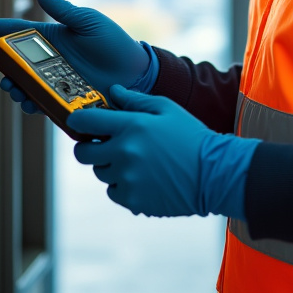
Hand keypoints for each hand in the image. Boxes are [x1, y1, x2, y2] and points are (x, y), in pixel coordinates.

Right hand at [0, 0, 153, 112]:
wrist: (136, 74)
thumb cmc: (115, 44)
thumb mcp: (89, 22)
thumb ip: (64, 10)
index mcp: (54, 38)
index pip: (21, 32)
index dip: (1, 30)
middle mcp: (50, 61)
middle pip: (17, 62)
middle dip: (1, 62)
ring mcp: (55, 81)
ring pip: (25, 84)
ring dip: (14, 85)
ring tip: (12, 86)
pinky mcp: (63, 99)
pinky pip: (42, 102)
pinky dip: (32, 103)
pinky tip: (28, 101)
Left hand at [67, 85, 220, 217]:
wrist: (215, 174)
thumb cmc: (191, 137)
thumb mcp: (167, 109)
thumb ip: (135, 100)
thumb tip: (112, 92)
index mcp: (131, 126)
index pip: (85, 122)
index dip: (78, 121)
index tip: (80, 122)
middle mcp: (124, 154)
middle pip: (83, 153)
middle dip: (89, 147)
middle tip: (104, 144)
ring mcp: (127, 179)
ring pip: (100, 173)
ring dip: (110, 166)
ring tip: (137, 161)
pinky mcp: (133, 200)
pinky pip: (114, 192)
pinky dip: (122, 186)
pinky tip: (144, 178)